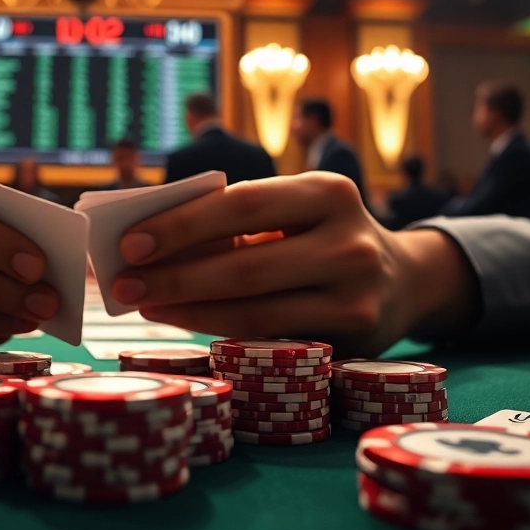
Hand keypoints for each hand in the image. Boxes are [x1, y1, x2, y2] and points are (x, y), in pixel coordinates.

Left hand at [110, 173, 477, 356]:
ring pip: (255, 310)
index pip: (242, 203)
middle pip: (245, 263)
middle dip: (175, 276)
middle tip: (123, 284)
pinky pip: (271, 337)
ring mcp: (356, 294)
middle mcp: (350, 241)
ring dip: (189, 310)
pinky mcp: (353, 338)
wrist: (406, 282)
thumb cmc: (323, 238)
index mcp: (329, 191)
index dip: (182, 224)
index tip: (131, 242)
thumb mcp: (296, 212)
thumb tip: (151, 243)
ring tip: (145, 305)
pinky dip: (222, 330)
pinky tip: (185, 323)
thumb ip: (240, 221)